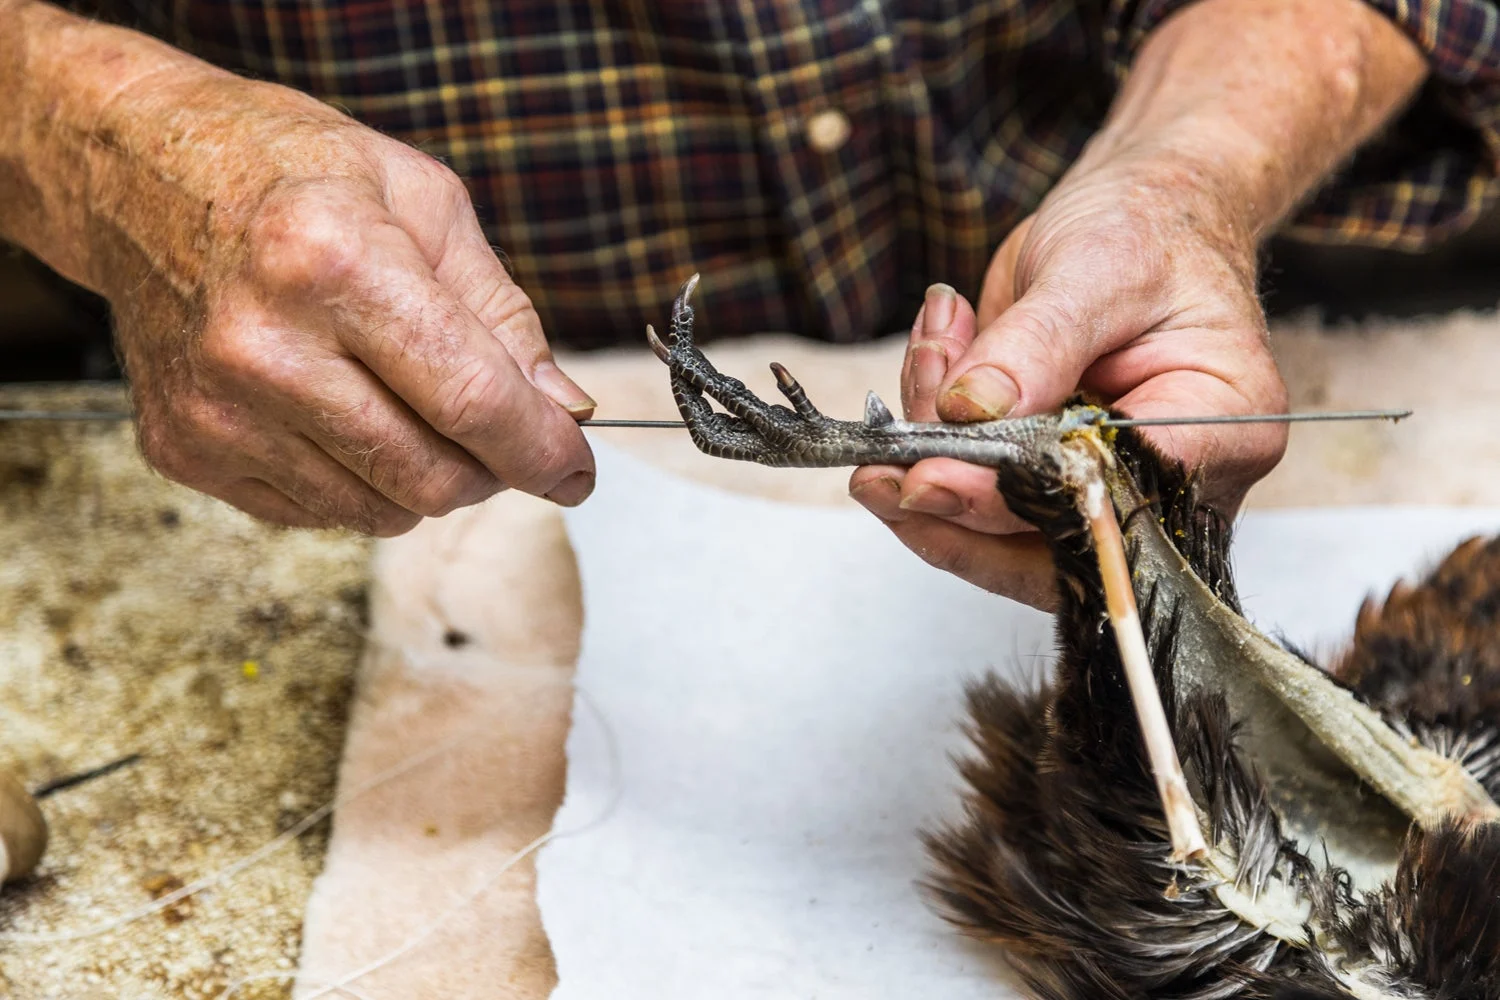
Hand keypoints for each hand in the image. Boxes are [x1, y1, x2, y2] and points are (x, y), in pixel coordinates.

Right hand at [104, 76, 595, 533]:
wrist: (142, 176)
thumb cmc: (294, 174)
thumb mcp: (425, 202)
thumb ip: (502, 315)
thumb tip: (561, 410)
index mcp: (333, 262)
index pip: (471, 400)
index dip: (543, 449)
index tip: (577, 469)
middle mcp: (264, 346)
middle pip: (432, 476)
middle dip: (491, 469)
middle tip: (497, 431)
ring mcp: (217, 409)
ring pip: (382, 511)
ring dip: (426, 478)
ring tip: (408, 403)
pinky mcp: (185, 450)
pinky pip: (321, 514)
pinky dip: (359, 483)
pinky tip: (341, 413)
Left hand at [849, 157, 1288, 610]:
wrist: (1138, 206)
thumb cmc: (1148, 226)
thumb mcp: (1097, 268)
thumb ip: (1035, 345)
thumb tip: (970, 415)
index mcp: (1219, 431)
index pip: (1112, 499)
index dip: (1016, 502)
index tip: (931, 477)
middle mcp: (1167, 479)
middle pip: (1051, 543)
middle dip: (954, 503)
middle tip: (879, 466)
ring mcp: (1102, 484)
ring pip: (998, 528)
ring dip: (933, 457)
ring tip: (929, 354)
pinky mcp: (1046, 474)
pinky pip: (975, 491)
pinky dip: (931, 433)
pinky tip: (935, 354)